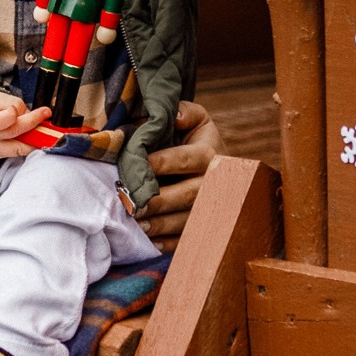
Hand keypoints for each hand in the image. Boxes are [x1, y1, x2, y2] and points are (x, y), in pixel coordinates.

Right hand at [0, 91, 51, 158]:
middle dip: (33, 123)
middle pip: (14, 133)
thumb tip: (33, 117)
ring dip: (33, 138)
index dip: (16, 114)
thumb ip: (16, 105)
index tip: (32, 108)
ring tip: (40, 126)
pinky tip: (29, 135)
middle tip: (45, 113)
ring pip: (19, 148)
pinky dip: (26, 144)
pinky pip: (17, 153)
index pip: (1, 121)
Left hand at [137, 100, 223, 250]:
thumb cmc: (199, 140)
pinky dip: (168, 243)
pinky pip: (188, 238)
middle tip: (134, 204)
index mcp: (211, 155)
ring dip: (161, 224)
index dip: (161, 162)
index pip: (185, 159)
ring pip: (187, 219)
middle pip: (188, 194)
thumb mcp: (198, 120)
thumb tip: (175, 115)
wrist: (220, 166)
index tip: (138, 165)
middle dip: (159, 200)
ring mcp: (211, 208)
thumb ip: (187, 112)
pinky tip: (149, 242)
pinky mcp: (204, 226)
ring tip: (138, 225)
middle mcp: (214, 183)